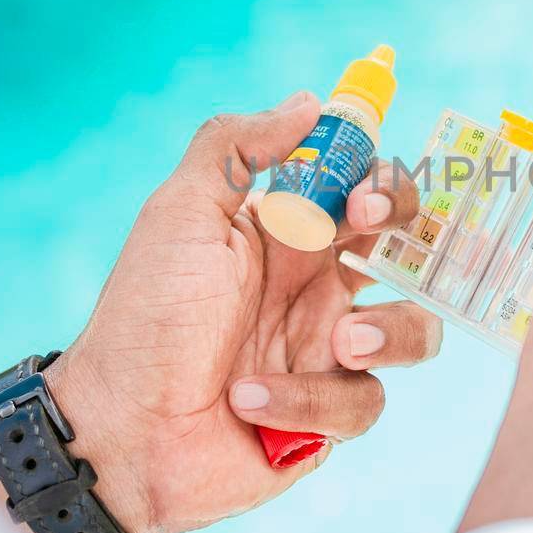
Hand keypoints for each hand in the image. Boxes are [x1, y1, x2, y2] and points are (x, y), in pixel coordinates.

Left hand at [41, 94, 440, 532]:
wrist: (118, 429)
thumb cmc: (145, 319)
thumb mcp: (180, 216)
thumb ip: (236, 148)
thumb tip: (309, 102)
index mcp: (287, 237)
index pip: (361, 190)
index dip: (380, 180)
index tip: (363, 192)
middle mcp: (316, 290)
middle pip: (407, 248)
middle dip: (407, 233)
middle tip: (365, 234)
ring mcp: (327, 354)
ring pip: (414, 332)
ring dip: (390, 332)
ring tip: (342, 344)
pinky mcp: (328, 417)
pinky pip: (362, 402)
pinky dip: (308, 399)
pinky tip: (248, 401)